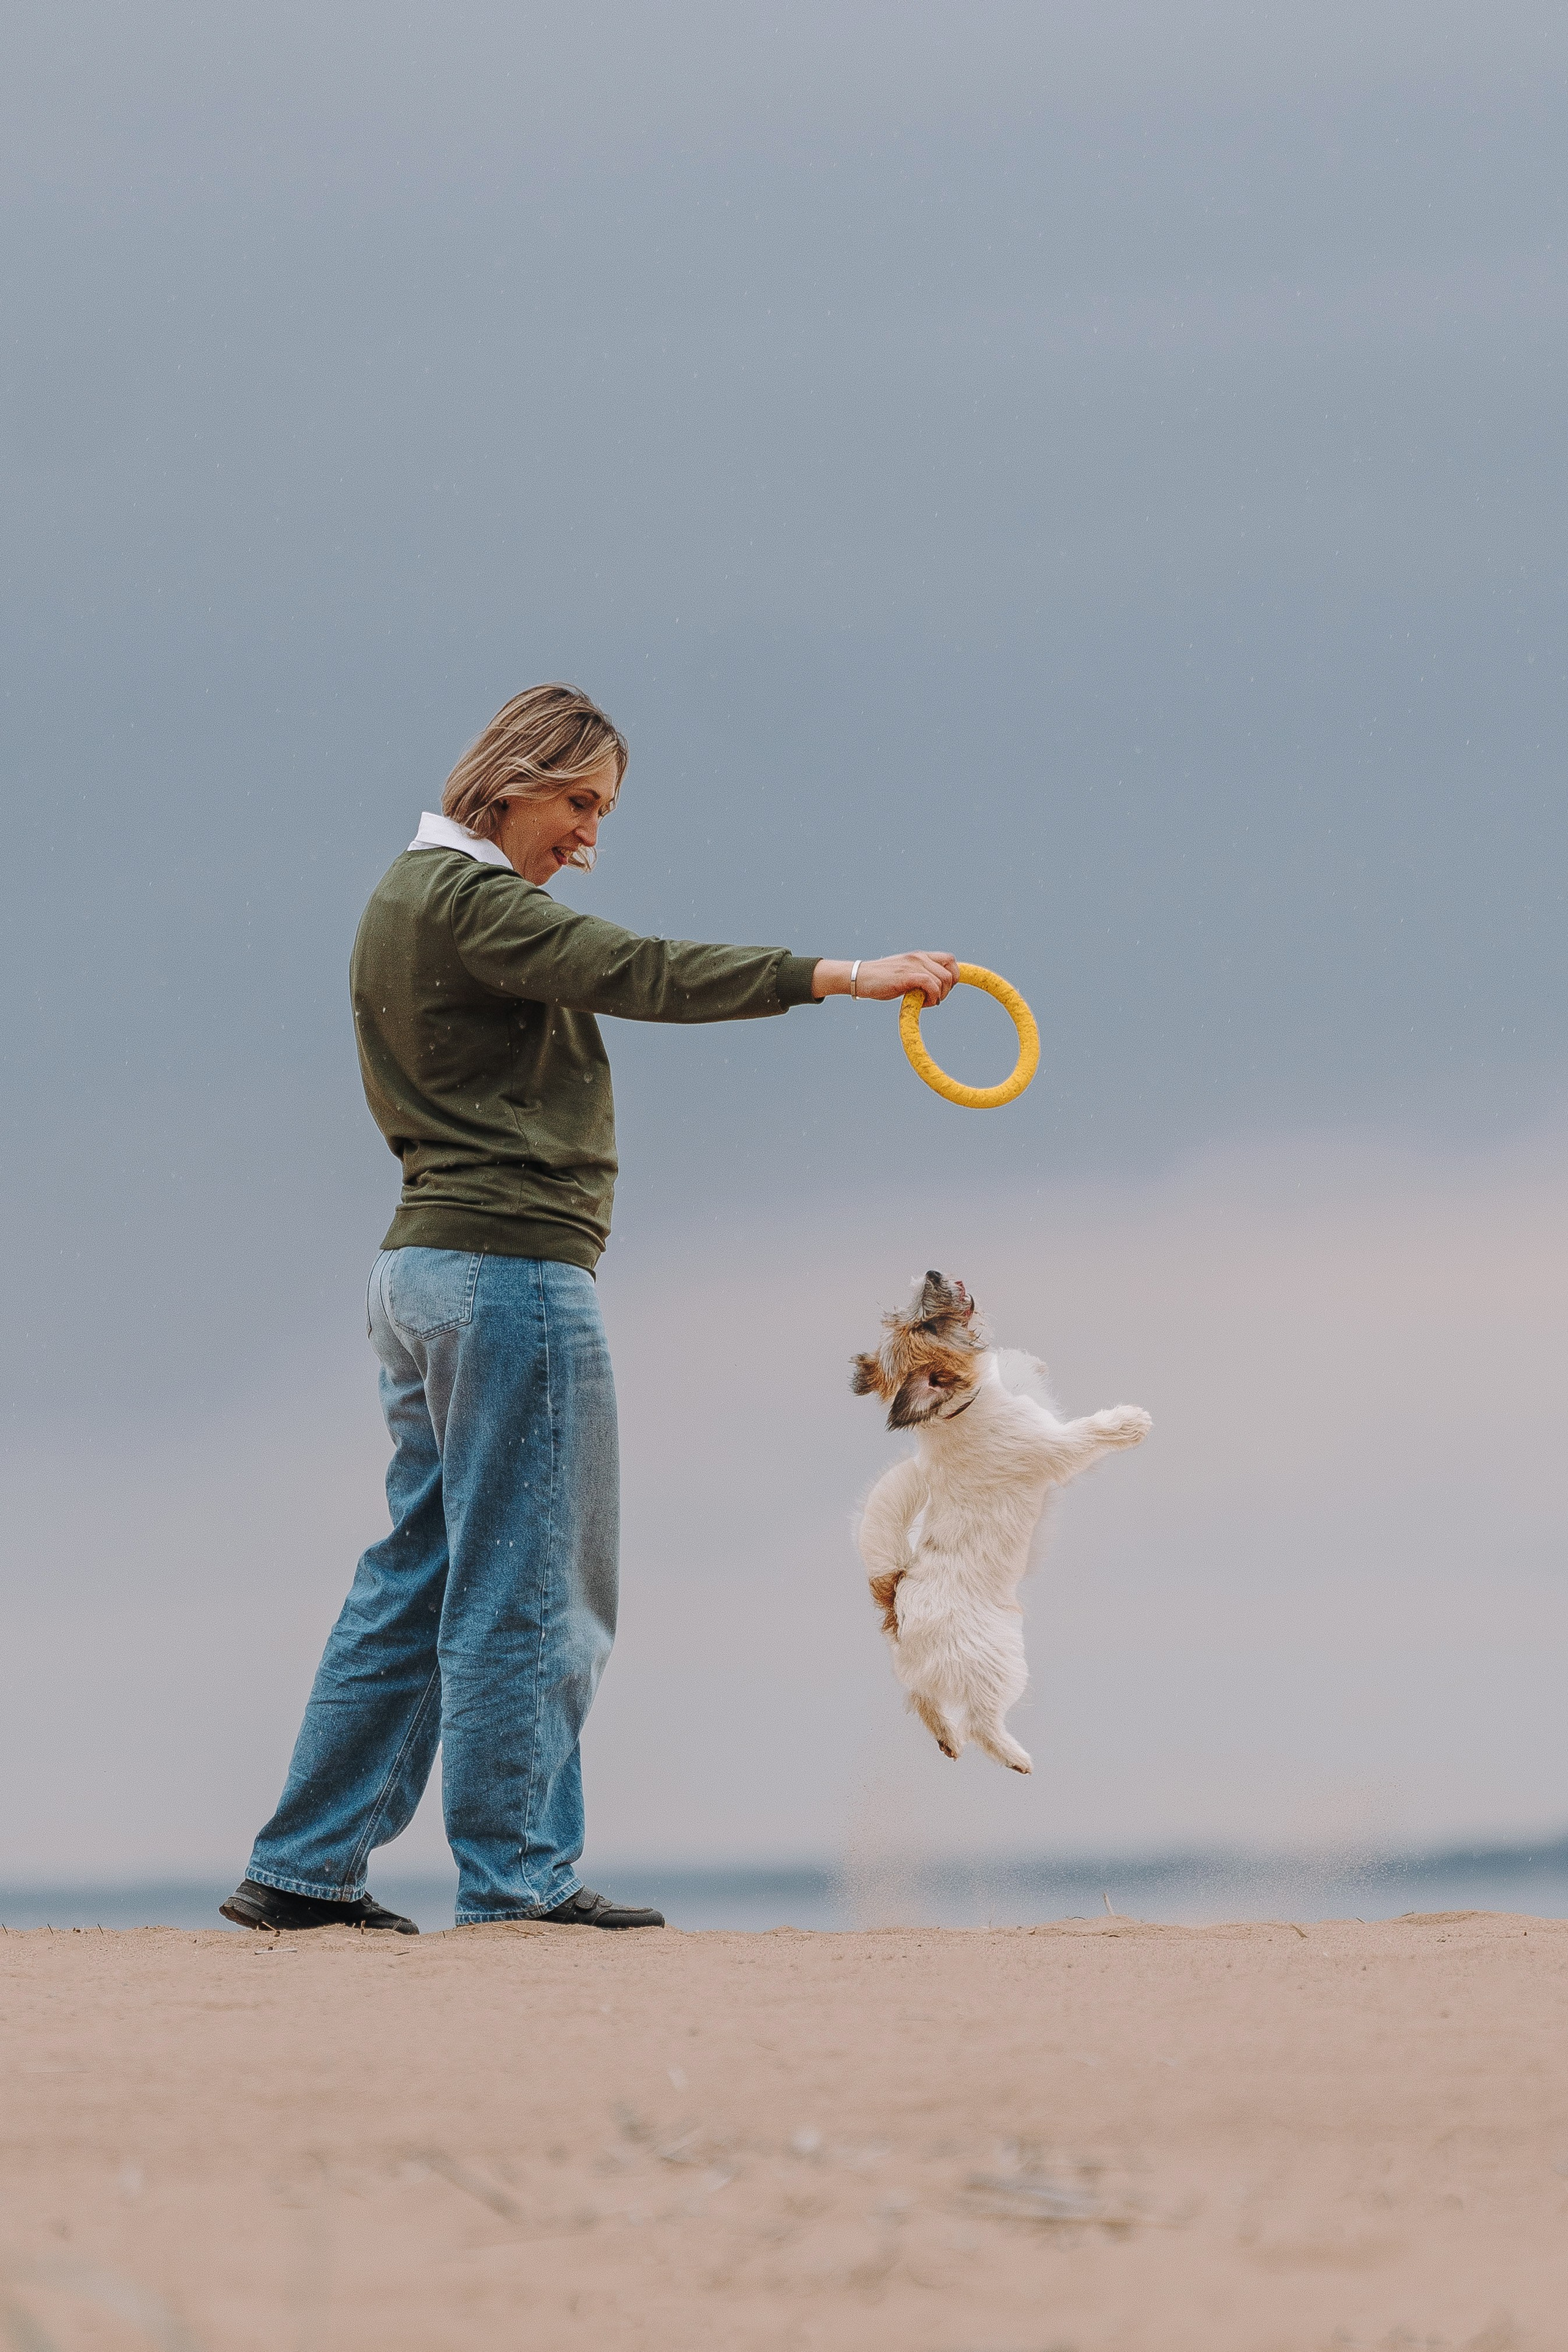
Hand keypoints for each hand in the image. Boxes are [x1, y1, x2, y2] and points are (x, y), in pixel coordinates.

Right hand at [812, 953, 957, 1004]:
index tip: (944, 990)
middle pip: (951, 971)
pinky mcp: (908, 975)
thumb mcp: (904, 974)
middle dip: (948, 989)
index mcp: (920, 956)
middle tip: (935, 999)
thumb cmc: (880, 980)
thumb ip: (919, 977)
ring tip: (925, 1002)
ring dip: (939, 996)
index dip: (953, 976)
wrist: (860, 977)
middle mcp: (920, 957)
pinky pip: (932, 985)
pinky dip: (932, 998)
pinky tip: (922, 1003)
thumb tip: (934, 989)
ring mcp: (914, 965)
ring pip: (944, 980)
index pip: (950, 960)